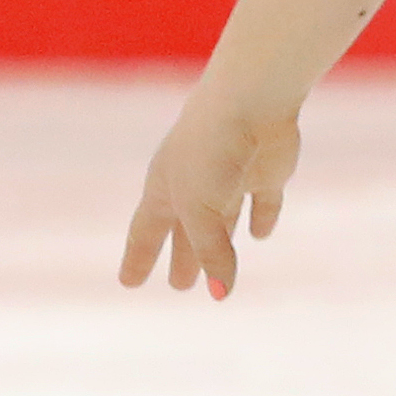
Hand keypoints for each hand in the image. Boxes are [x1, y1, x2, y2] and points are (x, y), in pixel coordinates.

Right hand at [120, 84, 301, 299]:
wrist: (252, 102)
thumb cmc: (211, 153)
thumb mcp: (201, 210)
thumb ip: (211, 252)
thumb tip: (221, 294)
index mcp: (164, 188)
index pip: (145, 232)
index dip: (138, 259)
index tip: (128, 284)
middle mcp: (195, 185)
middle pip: (186, 233)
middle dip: (182, 259)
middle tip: (178, 286)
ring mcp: (232, 178)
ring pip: (222, 223)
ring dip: (218, 248)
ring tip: (215, 275)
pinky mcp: (267, 173)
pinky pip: (263, 202)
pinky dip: (262, 218)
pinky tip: (261, 234)